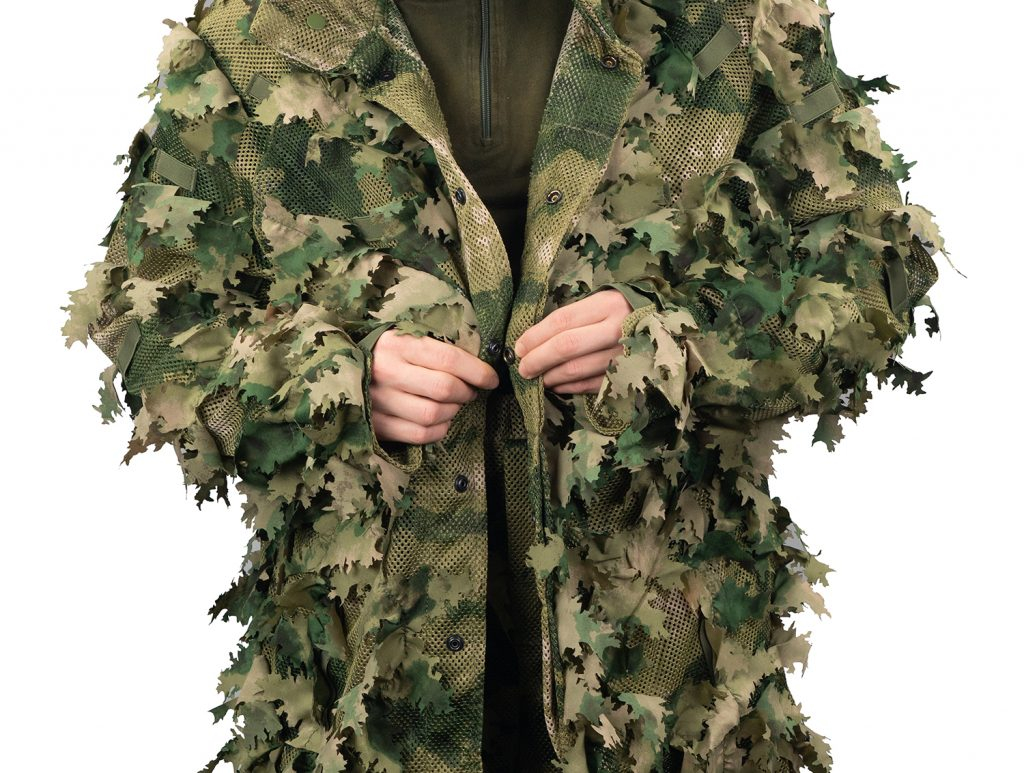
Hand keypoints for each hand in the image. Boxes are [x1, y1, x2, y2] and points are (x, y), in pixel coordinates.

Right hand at [369, 329, 499, 443]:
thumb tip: (480, 367)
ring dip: (452, 412)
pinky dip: (439, 430)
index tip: (491, 379)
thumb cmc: (387, 352)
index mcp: (397, 344)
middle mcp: (386, 371)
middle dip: (466, 392)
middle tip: (469, 391)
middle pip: (444, 389)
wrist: (339, 369)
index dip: (478, 371)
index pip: (448, 359)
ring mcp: (378, 401)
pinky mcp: (376, 425)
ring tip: (452, 404)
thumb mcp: (407, 338)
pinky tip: (439, 420)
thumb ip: (437, 348)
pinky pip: (420, 435)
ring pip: (433, 415)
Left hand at [513, 289, 632, 393]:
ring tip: (538, 378)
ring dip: (550, 377)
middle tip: (522, 369)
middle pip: (566, 346)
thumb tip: (532, 340)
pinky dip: (569, 388)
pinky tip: (557, 386)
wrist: (668, 328)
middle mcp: (617, 329)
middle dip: (537, 360)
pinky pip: (590, 385)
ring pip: (576, 370)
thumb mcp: (603, 302)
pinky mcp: (628, 377)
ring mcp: (624, 356)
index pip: (562, 321)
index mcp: (608, 305)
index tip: (517, 348)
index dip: (535, 336)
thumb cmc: (625, 312)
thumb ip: (574, 318)